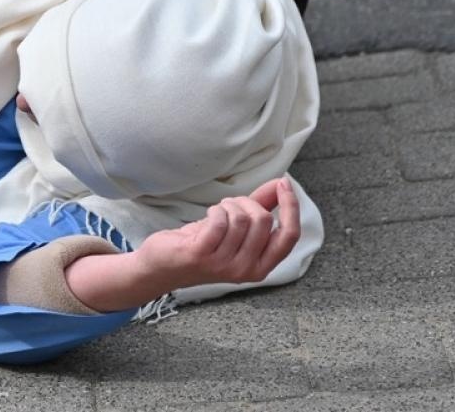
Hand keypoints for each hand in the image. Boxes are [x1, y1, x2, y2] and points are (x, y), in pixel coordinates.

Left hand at [136, 177, 301, 288]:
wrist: (163, 266)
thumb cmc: (203, 244)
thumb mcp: (237, 229)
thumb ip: (262, 208)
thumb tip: (282, 185)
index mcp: (261, 266)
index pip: (289, 236)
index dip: (291, 207)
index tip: (285, 184)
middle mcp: (247, 270)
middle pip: (264, 220)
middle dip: (247, 202)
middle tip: (230, 206)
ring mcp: (224, 265)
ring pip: (242, 218)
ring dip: (227, 206)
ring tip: (217, 213)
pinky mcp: (202, 255)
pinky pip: (220, 221)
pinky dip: (215, 211)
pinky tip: (208, 217)